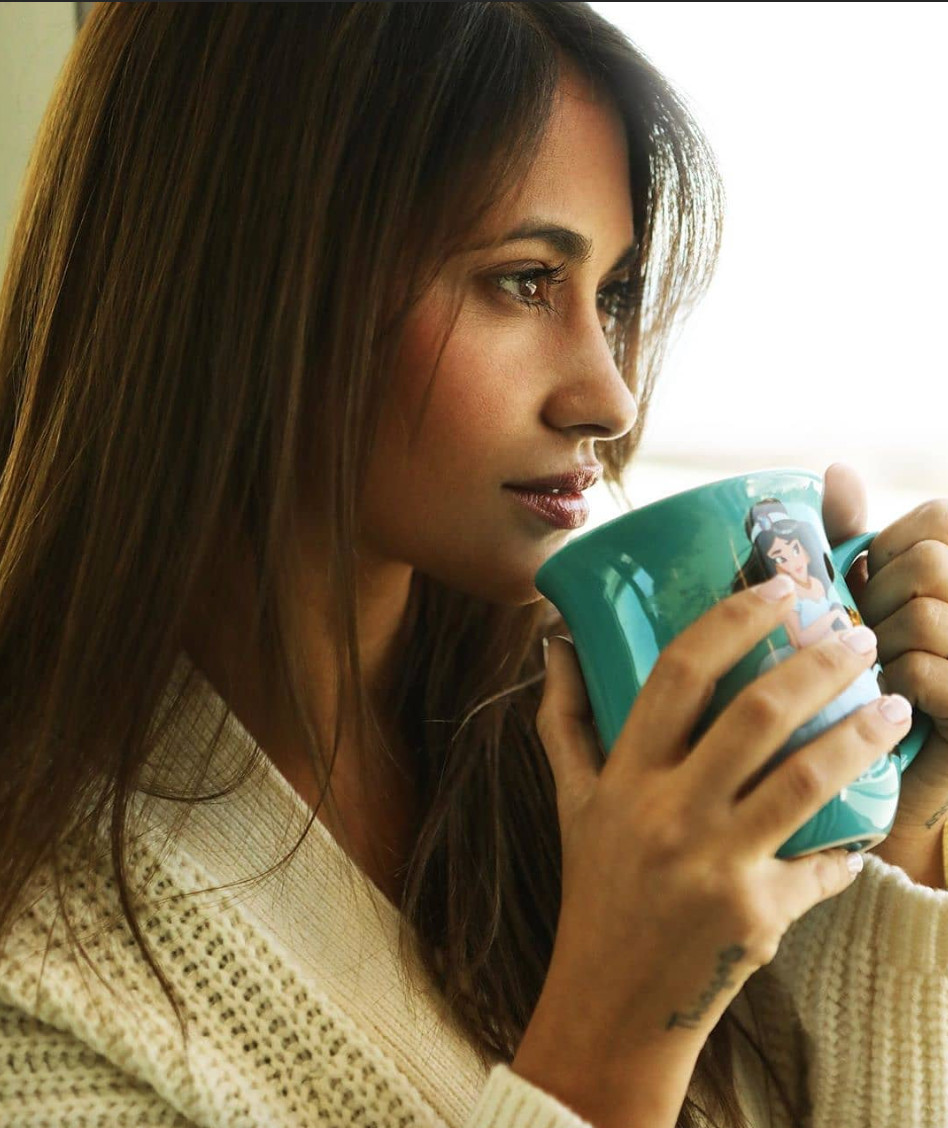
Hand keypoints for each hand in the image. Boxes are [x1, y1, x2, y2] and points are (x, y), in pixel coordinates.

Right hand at [513, 578, 910, 1127]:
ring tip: (893, 703)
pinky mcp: (760, 914)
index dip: (734, 621)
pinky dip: (852, 838)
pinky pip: (823, 861)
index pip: (680, 674)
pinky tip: (875, 812)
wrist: (613, 1001)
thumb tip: (558, 643)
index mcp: (626, 776)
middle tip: (856, 636)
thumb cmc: (594, 888)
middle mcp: (670, 813)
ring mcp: (718, 864)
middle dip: (818, 663)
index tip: (778, 588)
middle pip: (759, 715)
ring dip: (861, 732)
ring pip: (807, 779)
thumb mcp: (571, 801)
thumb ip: (564, 719)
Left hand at [822, 462, 947, 886]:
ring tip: (875, 674)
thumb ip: (848, 540)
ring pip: (924, 612)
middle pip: (931, 559)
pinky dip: (898, 686)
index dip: (889, 542)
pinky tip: (895, 705)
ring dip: (881, 644)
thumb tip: (837, 469)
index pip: (937, 515)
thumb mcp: (852, 609)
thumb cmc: (858, 691)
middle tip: (863, 633)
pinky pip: (929, 671)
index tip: (864, 579)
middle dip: (880, 593)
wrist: (886, 801)